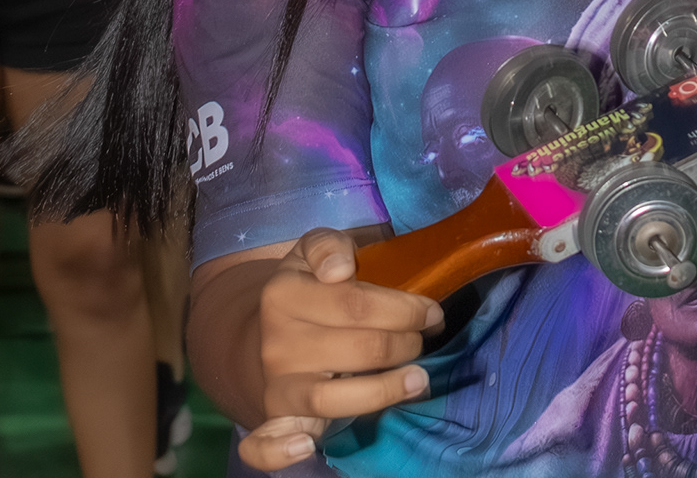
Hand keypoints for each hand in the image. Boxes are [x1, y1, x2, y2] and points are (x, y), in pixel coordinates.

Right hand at [238, 228, 440, 470]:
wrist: (266, 333)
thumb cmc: (308, 289)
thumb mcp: (312, 253)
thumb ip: (327, 245)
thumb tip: (338, 269)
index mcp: (284, 294)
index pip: (358, 305)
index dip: (406, 309)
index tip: (430, 312)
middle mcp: (277, 343)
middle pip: (359, 349)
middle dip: (405, 344)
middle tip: (421, 340)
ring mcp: (278, 385)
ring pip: (332, 398)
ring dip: (385, 391)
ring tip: (419, 380)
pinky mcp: (278, 419)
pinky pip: (266, 445)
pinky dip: (280, 451)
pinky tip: (306, 447)